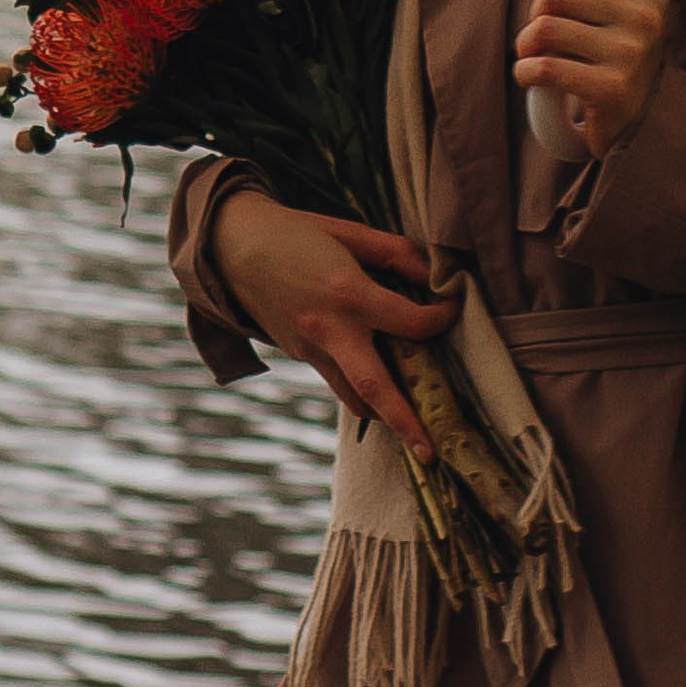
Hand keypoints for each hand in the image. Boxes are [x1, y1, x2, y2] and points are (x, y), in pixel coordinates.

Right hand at [209, 191, 458, 463]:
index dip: (441, 319)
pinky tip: (379, 385)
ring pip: (352, 396)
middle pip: (375, 388)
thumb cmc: (296, 233)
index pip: (411, 323)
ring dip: (382, 415)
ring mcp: (310, 349)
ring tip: (412, 430)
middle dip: (406, 422)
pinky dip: (360, 389)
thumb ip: (395, 253)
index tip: (454, 310)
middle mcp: (329, 331)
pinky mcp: (298, 355)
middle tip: (431, 454)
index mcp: (348, 294)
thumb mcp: (350, 232)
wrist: (232, 247)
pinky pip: (335, 380)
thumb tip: (433, 276)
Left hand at [512, 0, 670, 160]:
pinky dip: (526, 73)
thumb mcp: (613, 5)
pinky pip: (544, 68)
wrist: (637, 120)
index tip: (560, 4)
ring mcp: (631, 54)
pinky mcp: (611, 89)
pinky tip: (530, 77)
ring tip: (535, 56)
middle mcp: (646, 18)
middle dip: (537, 13)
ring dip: (526, 45)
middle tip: (543, 34)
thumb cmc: (618, 54)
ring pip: (544, 28)